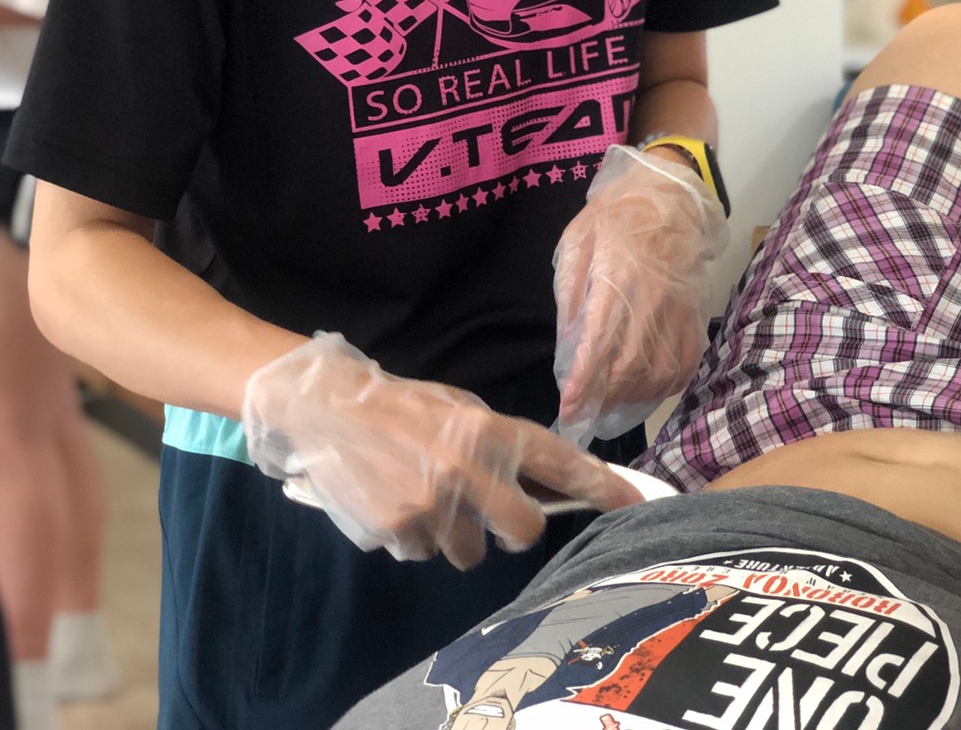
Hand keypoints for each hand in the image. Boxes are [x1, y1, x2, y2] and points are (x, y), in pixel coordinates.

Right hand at [242, 332, 641, 567]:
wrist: (328, 409)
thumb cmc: (401, 407)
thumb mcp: (459, 410)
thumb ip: (500, 444)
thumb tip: (546, 483)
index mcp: (491, 431)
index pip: (560, 463)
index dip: (600, 486)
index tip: (632, 502)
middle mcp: (470, 470)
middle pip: (523, 533)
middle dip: (510, 531)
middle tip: (486, 513)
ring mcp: (435, 505)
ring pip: (468, 552)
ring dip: (453, 535)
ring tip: (423, 496)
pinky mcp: (400, 531)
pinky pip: (422, 553)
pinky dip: (412, 536)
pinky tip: (393, 502)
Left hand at [553, 145, 728, 446]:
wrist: (671, 198)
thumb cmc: (616, 217)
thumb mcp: (577, 242)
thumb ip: (572, 293)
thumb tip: (569, 343)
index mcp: (617, 278)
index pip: (599, 343)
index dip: (584, 382)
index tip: (569, 407)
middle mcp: (651, 300)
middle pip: (630, 367)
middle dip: (604, 399)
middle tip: (584, 415)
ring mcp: (679, 311)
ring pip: (659, 373)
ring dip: (632, 399)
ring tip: (609, 408)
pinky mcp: (696, 317)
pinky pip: (684, 365)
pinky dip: (664, 388)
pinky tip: (644, 393)